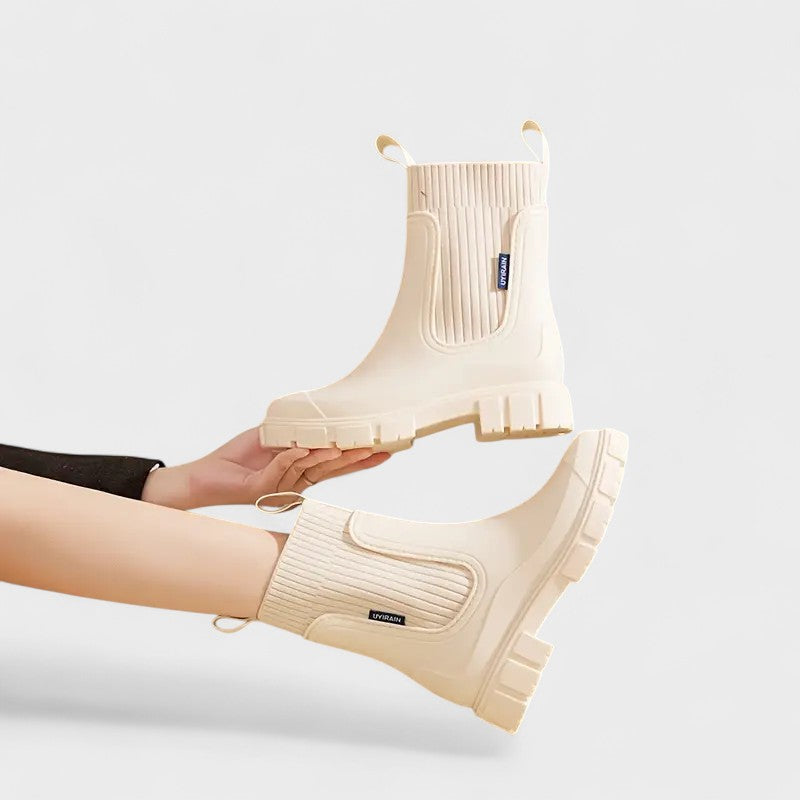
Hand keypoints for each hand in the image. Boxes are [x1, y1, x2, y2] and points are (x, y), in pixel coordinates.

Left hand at [141, 428, 388, 509]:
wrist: (206, 474)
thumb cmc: (238, 456)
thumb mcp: (273, 437)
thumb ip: (295, 432)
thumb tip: (318, 417)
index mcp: (301, 473)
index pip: (336, 466)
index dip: (359, 459)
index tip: (384, 450)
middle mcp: (296, 484)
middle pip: (331, 471)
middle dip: (356, 460)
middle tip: (379, 449)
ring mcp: (280, 490)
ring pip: (310, 470)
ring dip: (325, 456)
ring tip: (344, 445)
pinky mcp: (262, 491)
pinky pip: (281, 471)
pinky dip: (291, 458)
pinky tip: (300, 449)